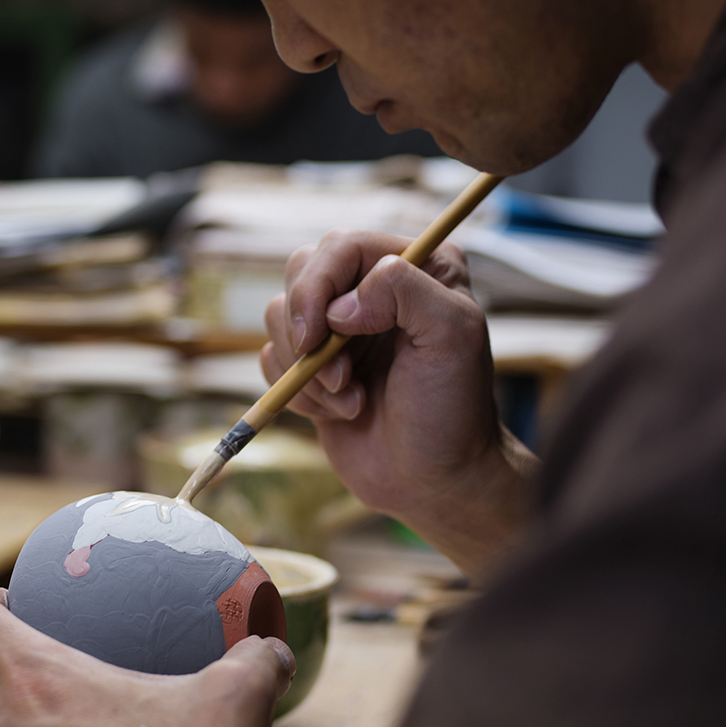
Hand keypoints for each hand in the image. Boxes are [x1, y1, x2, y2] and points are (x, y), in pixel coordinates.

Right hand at [261, 230, 536, 576]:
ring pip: (280, 316)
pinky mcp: (313, 366)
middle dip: (309, 328)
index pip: (343, 246)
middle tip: (340, 375)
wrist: (432, 480)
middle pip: (302, 271)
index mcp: (416, 266)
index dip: (322, 285)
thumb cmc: (452, 410)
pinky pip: (273, 357)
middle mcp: (374, 289)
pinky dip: (297, 391)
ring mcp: (341, 328)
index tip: (326, 333)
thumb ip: (406, 290)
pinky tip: (340, 412)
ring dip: (309, 369)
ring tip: (351, 399)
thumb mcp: (452, 335)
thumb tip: (342, 305)